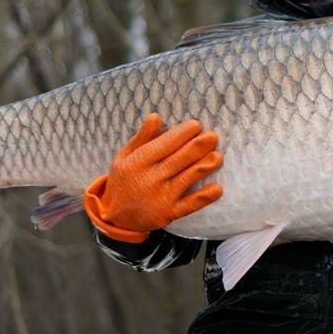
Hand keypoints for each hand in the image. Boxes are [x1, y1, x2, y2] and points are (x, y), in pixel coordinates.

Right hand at [84, 113, 222, 242]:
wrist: (114, 217)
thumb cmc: (123, 180)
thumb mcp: (125, 156)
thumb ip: (142, 137)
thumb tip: (156, 116)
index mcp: (139, 162)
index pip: (165, 144)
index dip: (182, 134)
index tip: (196, 125)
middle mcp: (150, 178)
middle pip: (179, 159)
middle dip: (198, 146)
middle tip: (213, 136)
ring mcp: (161, 197)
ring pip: (186, 179)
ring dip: (204, 167)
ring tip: (218, 156)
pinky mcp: (169, 213)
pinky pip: (190, 205)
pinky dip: (204, 197)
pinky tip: (217, 189)